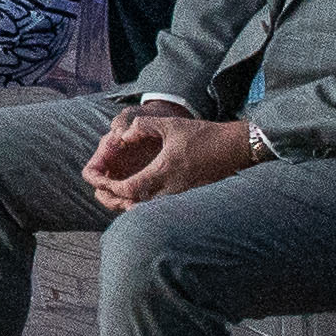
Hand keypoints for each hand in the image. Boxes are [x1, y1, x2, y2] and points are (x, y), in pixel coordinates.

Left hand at [82, 99, 255, 209]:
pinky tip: (136, 195)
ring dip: (126, 204)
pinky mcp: (188, 199)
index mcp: (164, 172)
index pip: (128, 189)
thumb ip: (142, 126)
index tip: (100, 180)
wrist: (235, 149)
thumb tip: (122, 135)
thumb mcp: (170, 125)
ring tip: (113, 193)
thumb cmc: (203, 135)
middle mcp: (171, 189)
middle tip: (100, 191)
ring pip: (146, 210)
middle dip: (113, 200)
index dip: (110, 187)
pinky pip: (159, 209)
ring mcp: (181, 197)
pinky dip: (142, 205)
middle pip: (133, 206)